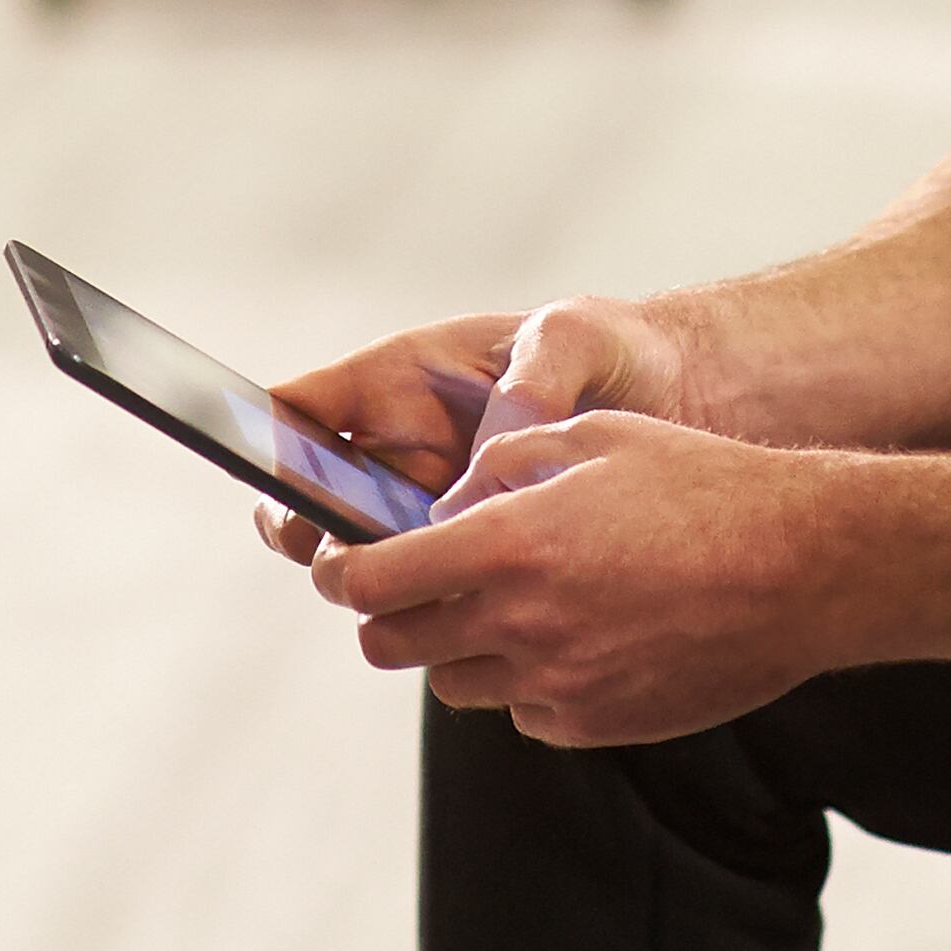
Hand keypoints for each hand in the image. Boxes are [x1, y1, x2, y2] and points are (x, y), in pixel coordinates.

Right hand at [249, 297, 697, 564]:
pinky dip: (433, 608)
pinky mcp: (471, 557)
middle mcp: (400, 449)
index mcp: (401, 381)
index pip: (300, 410)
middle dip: (313, 533)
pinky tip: (471, 612)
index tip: (282, 478)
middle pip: (309, 502)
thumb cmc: (615, 351)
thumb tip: (482, 464)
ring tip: (424, 583)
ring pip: (362, 558)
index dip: (269, 444)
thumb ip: (528, 385)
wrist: (681, 405)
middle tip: (356, 552)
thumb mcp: (575, 339)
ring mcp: (429, 508)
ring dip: (374, 579)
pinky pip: (427, 591)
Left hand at [305, 411, 867, 748]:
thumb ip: (499, 467)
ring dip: (456, 648)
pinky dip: (523, 682)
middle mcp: (521, 626)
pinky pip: (524, 713)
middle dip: (384, 615)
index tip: (340, 564)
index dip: (340, 573)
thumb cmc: (700, 485)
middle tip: (410, 585)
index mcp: (507, 547)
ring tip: (507, 604)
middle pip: (392, 646)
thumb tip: (444, 509)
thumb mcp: (589, 434)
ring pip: (455, 685)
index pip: (370, 584)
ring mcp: (559, 686)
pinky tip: (571, 637)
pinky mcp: (598, 725)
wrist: (803, 567)